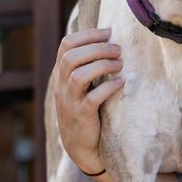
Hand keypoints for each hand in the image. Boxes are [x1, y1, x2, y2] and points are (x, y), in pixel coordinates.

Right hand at [52, 27, 123, 181]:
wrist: (83, 149)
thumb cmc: (89, 113)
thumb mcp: (84, 88)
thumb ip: (89, 67)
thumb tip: (111, 41)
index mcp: (62, 75)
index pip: (66, 45)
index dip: (87, 34)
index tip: (109, 32)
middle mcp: (61, 86)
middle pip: (70, 56)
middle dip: (97, 48)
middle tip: (118, 49)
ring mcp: (69, 102)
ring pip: (78, 75)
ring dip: (102, 65)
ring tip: (119, 64)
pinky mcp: (81, 117)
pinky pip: (92, 98)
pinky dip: (108, 88)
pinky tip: (120, 83)